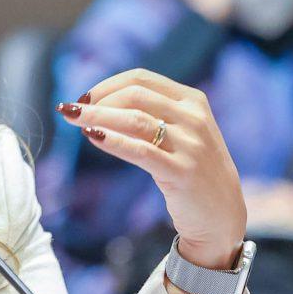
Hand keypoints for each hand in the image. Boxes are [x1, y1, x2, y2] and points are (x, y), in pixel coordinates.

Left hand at [57, 68, 245, 269]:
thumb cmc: (190, 169)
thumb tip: (98, 104)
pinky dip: (112, 141)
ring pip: (135, 119)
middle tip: (71, 111)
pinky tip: (92, 137)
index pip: (141, 79)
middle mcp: (194, 118)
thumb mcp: (180, 132)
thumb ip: (151, 114)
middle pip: (135, 95)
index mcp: (192, 100)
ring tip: (73, 120)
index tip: (84, 98)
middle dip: (98, 100)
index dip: (107, 84)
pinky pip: (140, 151)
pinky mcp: (182, 172)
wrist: (221, 214)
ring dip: (97, 117)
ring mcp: (191, 145)